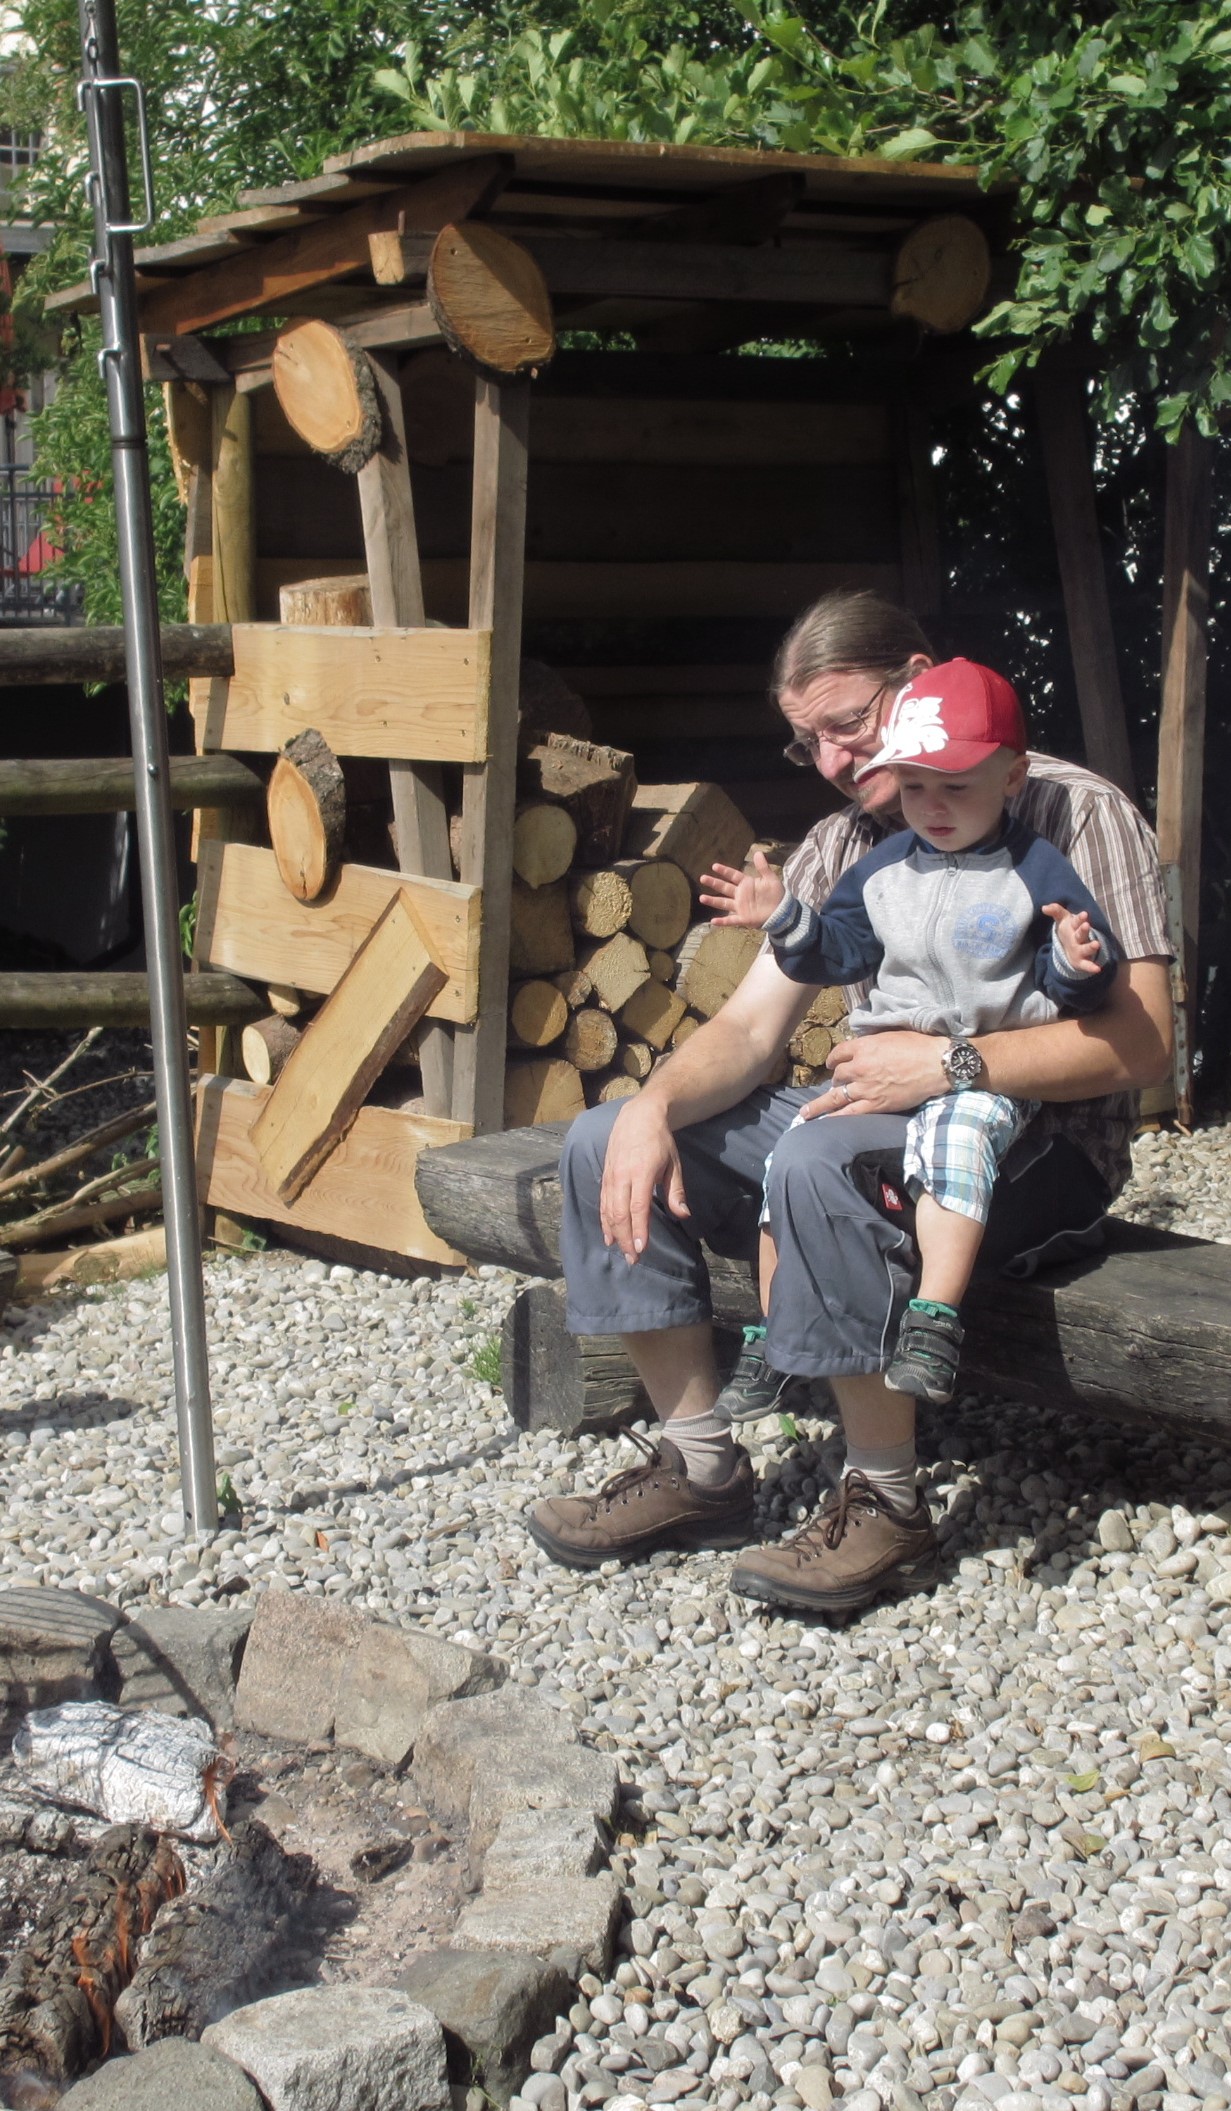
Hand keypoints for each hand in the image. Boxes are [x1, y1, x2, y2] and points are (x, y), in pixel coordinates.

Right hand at [599, 1094, 688, 1263]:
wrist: (638, 1116)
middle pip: (620, 1213)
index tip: (641, 1248)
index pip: (638, 1207)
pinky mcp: (605, 1176)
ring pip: (609, 1210)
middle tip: (632, 1259)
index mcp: (642, 1172)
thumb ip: (676, 1191)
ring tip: (621, 1252)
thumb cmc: (660, 1141)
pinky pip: (602, 1203)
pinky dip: (604, 1221)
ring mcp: (611, 1176)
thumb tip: (684, 1215)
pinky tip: (608, 1236)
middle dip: (625, 1238)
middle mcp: (623, 1176)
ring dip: (614, 1234)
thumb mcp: (674, 1164)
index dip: (639, 1229)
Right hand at [699, 851, 784, 928]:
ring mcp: (741, 907)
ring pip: (724, 903)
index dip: (724, 871)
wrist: (783, 912)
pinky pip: (731, 920)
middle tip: (702, 878)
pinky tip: (713, 921)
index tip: (714, 866)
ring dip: (713, 900)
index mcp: (747, 884)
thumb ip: (763, 867)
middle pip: (725, 887)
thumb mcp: (771, 879)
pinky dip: (722, 921)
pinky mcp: (743, 918)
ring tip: (701, 898)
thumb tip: (758, 852)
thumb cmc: (777, 895)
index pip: (733, 876)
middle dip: (714, 883)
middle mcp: (741, 895)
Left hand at [810, 1030, 946, 1118]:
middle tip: (835, 1085)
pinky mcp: (876, 1104)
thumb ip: (873, 1042)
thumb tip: (865, 1047)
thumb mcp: (891, 1035)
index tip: (833, 1064)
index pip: (839, 1053)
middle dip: (835, 1080)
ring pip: (836, 1096)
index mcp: (864, 1047)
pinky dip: (835, 1117)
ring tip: (805, 1114)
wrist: (936, 1064)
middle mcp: (860, 1067)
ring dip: (820, 1105)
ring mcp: (866, 1087)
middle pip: (838, 1075)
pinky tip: (824, 1122)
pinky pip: (850, 1112)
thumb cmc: (919, 1046)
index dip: (834, 1059)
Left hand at [1043, 901, 1103, 976]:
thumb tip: (1043, 908)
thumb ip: (1055, 911)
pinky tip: (1097, 969)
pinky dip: (1091, 967)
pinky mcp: (1081, 961)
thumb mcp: (1061, 919)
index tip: (1084, 914)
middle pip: (1082, 934)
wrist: (1071, 945)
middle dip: (1084, 930)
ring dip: (1091, 946)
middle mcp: (1079, 938)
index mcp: (1075, 927)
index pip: (1077, 921)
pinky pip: (1086, 964)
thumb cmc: (1068, 929)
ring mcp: (1081, 949)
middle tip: (1086, 925)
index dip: (1080, 918)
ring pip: (1086, 948)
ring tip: (1096, 944)